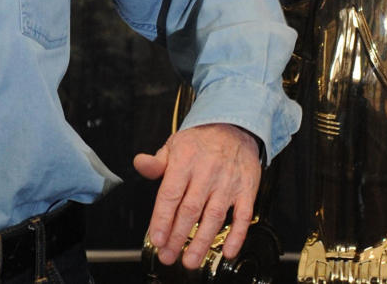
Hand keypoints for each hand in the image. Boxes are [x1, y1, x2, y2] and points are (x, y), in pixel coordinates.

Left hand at [133, 123, 261, 270]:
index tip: (157, 238)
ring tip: (191, 260)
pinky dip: (237, 236)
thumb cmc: (201, 141)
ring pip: (214, 216)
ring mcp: (228, 182)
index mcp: (185, 160)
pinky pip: (243, 216)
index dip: (162, 219)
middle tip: (168, 255)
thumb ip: (156, 162)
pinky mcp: (246, 189)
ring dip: (202, 242)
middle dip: (177, 237)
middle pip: (190, 210)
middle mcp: (207, 172)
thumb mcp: (174, 145)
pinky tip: (228, 251)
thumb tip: (140, 164)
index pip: (170, 194)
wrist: (234, 126)